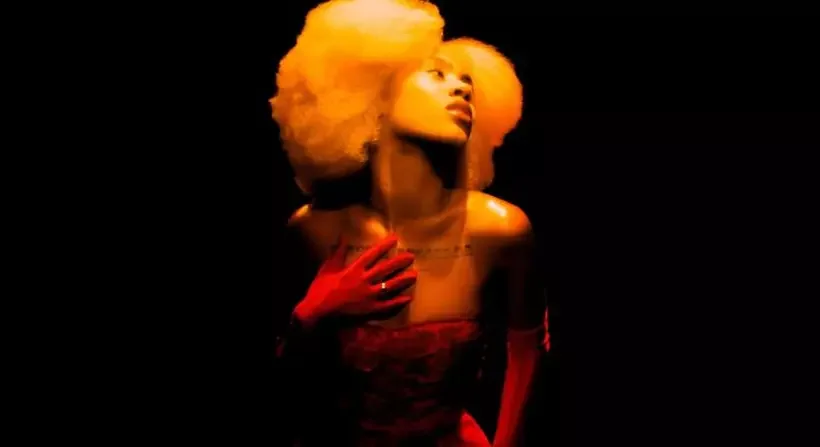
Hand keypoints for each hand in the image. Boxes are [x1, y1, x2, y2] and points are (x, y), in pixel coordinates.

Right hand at [294, 234, 416, 326]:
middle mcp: (364, 281)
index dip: (384, 246)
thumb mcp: (327, 269)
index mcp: (354, 270)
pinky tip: (408, 298)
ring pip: (390, 286)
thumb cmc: (320, 290)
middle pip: (385, 269)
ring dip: (403, 280)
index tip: (395, 239)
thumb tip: (343, 237)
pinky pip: (387, 306)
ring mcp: (368, 296)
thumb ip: (337, 253)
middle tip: (411, 257)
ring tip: (414, 275)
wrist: (317, 313)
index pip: (372, 254)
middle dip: (399, 262)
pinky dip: (398, 302)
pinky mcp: (369, 310)